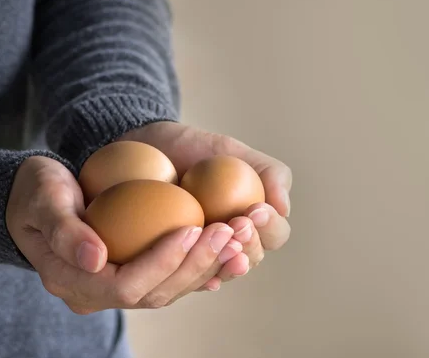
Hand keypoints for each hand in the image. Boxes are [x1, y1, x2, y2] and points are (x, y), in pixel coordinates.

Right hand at [6, 156, 242, 312]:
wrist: (36, 198)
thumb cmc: (37, 193)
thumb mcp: (44, 200)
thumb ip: (65, 230)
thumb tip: (96, 259)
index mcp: (74, 282)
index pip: (127, 285)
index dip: (162, 261)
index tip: (191, 227)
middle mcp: (99, 294)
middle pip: (157, 293)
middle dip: (197, 263)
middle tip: (228, 231)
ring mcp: (119, 286)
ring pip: (172, 289)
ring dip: (209, 266)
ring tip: (239, 239)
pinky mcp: (137, 273)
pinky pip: (174, 277)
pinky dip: (203, 264)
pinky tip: (230, 249)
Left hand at [118, 121, 292, 290]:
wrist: (145, 149)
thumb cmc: (191, 149)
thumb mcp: (230, 150)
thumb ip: (267, 172)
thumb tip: (283, 207)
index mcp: (254, 218)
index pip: (274, 233)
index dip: (269, 226)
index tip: (254, 210)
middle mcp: (233, 240)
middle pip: (253, 257)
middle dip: (250, 245)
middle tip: (236, 225)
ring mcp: (205, 253)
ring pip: (224, 271)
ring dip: (226, 263)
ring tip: (219, 245)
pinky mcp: (177, 262)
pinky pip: (190, 279)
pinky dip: (199, 279)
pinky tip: (201, 277)